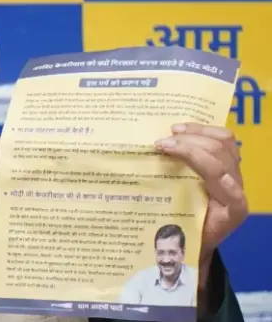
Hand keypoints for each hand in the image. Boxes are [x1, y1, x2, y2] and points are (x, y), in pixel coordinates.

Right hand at [154, 122, 247, 284]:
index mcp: (231, 206)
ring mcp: (237, 176)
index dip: (188, 153)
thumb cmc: (185, 238)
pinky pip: (225, 142)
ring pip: (226, 142)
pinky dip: (205, 131)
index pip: (214, 170)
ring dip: (198, 131)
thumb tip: (134, 195)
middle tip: (161, 141)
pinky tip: (184, 130)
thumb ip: (171, 216)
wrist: (201, 244)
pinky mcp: (231, 168)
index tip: (161, 147)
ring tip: (173, 130)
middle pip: (219, 152)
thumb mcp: (178, 231)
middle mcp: (238, 189)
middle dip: (189, 140)